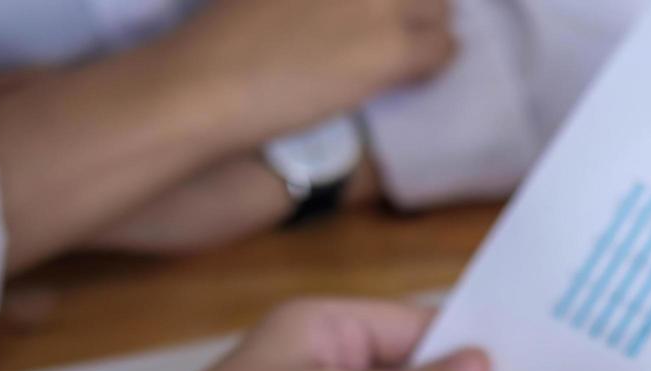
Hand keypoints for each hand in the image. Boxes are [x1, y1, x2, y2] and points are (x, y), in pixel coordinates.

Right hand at [177, 0, 453, 146]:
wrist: (208, 82)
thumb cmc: (220, 36)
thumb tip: (331, 14)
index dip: (387, 1)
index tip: (380, 13)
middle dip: (417, 5)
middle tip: (401, 29)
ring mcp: (379, 3)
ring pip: (440, 10)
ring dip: (429, 30)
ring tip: (411, 54)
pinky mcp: (391, 49)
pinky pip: (443, 50)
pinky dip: (434, 65)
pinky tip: (413, 78)